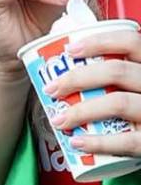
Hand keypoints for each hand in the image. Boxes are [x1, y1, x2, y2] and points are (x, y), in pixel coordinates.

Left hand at [45, 27, 140, 155]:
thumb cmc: (139, 107)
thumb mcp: (135, 83)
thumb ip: (118, 74)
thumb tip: (69, 67)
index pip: (130, 41)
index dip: (99, 42)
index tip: (70, 50)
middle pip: (117, 71)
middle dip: (78, 78)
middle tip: (52, 88)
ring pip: (119, 103)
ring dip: (82, 111)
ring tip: (58, 120)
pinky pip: (127, 142)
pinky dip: (98, 142)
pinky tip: (76, 142)